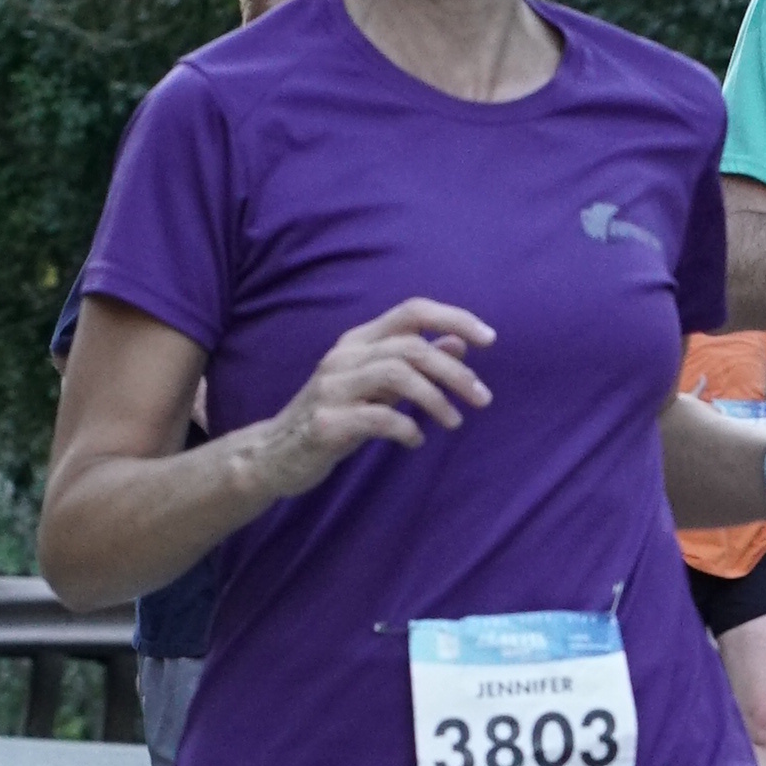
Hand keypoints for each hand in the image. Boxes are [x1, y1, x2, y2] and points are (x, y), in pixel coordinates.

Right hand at [257, 301, 494, 494]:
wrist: (275, 454)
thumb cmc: (335, 416)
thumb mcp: (377, 386)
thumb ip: (414, 364)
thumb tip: (459, 343)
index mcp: (358, 341)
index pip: (412, 311)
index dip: (454, 318)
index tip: (490, 339)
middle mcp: (344, 355)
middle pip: (412, 346)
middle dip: (455, 372)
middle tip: (482, 398)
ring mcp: (332, 387)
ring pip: (397, 374)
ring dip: (436, 399)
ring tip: (455, 423)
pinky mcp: (327, 422)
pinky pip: (378, 418)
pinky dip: (406, 429)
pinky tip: (416, 441)